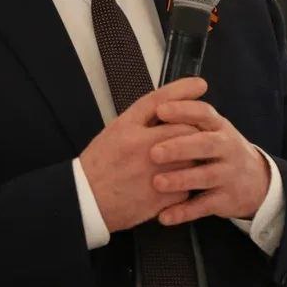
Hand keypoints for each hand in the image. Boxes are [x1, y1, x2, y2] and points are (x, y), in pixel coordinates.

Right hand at [79, 77, 207, 232]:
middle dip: (194, 131)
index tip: (200, 85)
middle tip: (196, 135)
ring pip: (191, 158)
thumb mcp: (115, 131)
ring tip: (187, 162)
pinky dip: (186, 186)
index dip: (183, 90)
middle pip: (184, 128)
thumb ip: (141, 118)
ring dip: (193, 159)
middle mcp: (141, 146)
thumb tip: (170, 106)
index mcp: (127, 127)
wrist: (87, 201)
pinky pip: (186, 187)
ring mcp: (152, 172)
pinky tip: (177, 185)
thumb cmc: (100, 165)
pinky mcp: (160, 197)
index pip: (161, 101)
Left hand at [149, 97, 270, 225]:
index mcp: (219, 126)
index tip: (160, 110)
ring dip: (181, 180)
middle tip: (154, 152)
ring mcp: (228, 174)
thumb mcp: (212, 130)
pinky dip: (184, 212)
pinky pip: (204, 206)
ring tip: (157, 183)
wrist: (257, 181)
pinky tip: (164, 216)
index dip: (183, 111)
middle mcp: (227, 147)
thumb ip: (188, 118)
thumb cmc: (221, 150)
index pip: (203, 113)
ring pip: (206, 176)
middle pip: (205, 144)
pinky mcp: (227, 199)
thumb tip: (155, 102)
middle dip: (179, 147)